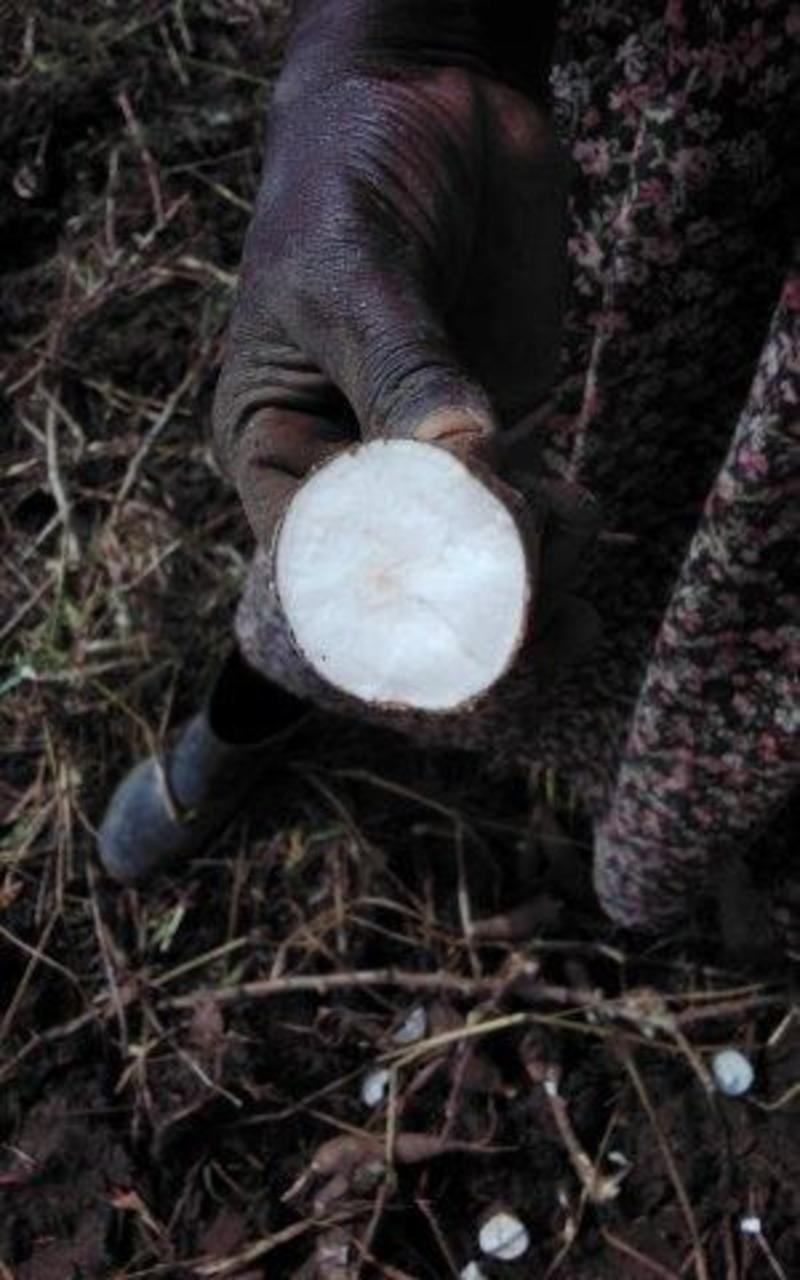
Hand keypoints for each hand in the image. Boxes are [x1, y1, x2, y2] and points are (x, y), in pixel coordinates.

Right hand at [213, 31, 569, 549]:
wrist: (428, 104)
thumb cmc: (348, 179)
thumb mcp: (354, 272)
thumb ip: (401, 371)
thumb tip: (461, 464)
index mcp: (280, 454)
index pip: (318, 570)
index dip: (381, 606)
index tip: (452, 596)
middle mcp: (353, 477)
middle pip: (406, 590)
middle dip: (470, 597)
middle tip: (529, 570)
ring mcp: (433, 464)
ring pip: (479, 569)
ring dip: (530, 570)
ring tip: (558, 516)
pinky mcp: (503, 438)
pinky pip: (533, 523)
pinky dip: (563, 537)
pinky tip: (575, 507)